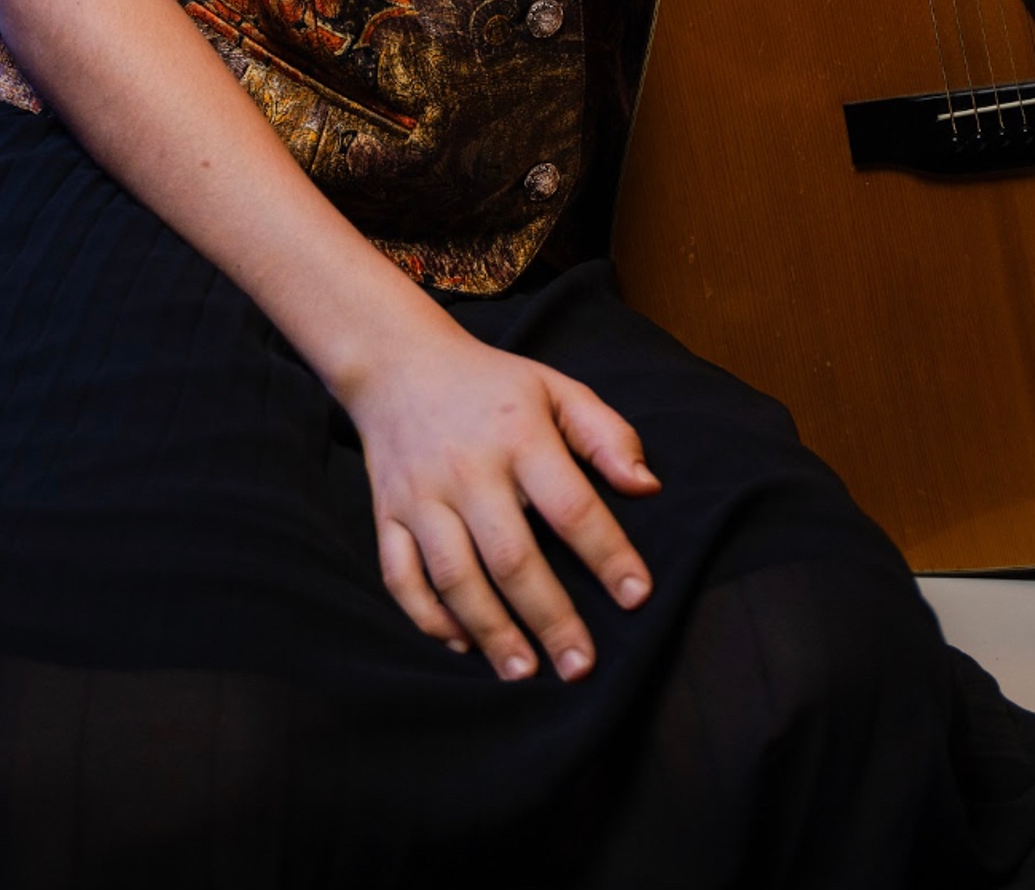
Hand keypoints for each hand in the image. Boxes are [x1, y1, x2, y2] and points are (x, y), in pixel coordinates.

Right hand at [341, 315, 659, 681]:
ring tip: (525, 672)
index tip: (637, 597)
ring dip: (491, 630)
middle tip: (580, 666)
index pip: (570, 504)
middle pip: (512, 556)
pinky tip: (462, 643)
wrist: (398, 362)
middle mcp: (468, 469)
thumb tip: (646, 487)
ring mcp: (422, 495)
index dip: (607, 554)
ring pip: (455, 576)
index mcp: (518, 435)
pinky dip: (429, 617)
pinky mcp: (388, 515)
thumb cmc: (492, 385)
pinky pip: (401, 577)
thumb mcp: (556, 388)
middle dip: (550, 617)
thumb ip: (606, 434)